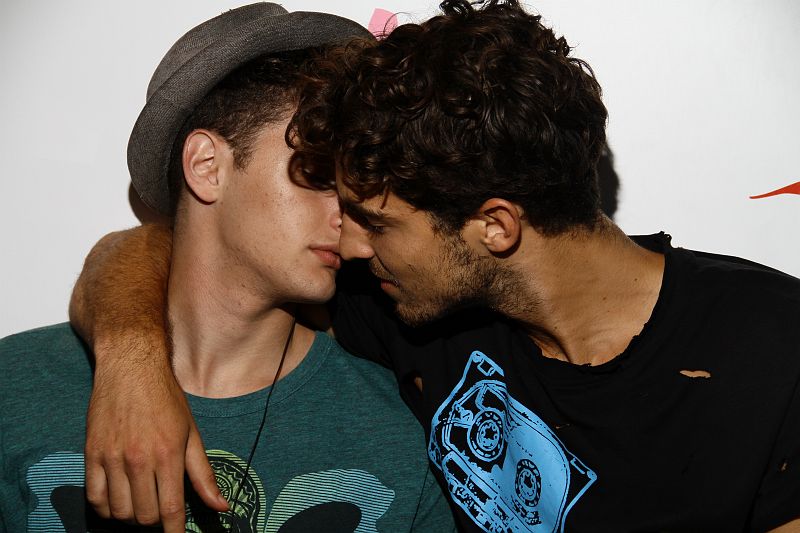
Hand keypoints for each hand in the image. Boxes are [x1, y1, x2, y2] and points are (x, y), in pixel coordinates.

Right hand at [84, 336, 227, 531]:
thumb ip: (204, 474)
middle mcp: (138, 459)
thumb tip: (221, 506)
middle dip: (154, 522)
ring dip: (131, 517)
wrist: (132, 367)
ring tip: (141, 504)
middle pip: (143, 516)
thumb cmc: (166, 399)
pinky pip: (94, 498)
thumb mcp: (192, 434)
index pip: (170, 510)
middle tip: (160, 511)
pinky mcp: (91, 453)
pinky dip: (106, 508)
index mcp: (168, 454)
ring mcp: (112, 457)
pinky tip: (118, 500)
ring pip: (118, 512)